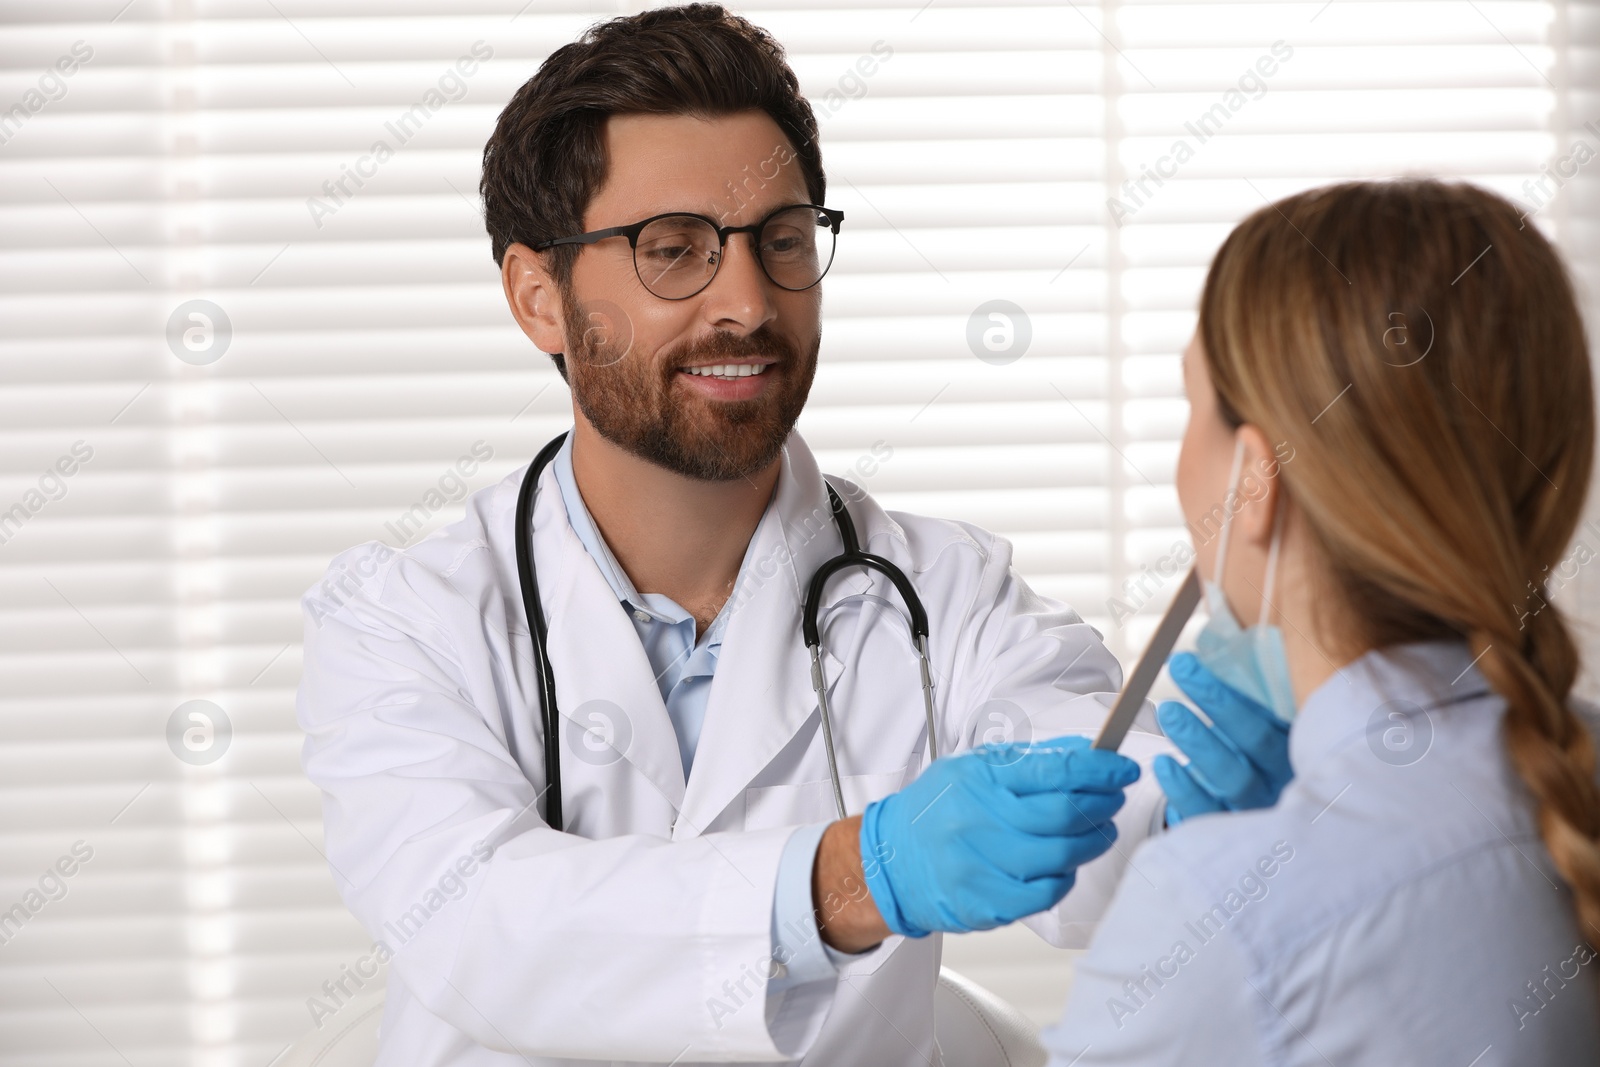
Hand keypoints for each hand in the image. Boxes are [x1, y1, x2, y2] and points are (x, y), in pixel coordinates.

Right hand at [858, 735, 1138, 936]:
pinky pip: (1046, 893)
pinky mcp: (985, 902)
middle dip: (1102, 804)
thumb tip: (1088, 753)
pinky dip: (1067, 877)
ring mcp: (980, 864)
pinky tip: (1067, 865)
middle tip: (1114, 798)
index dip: (1098, 770)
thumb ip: (1031, 762)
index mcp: (978, 778)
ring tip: (1100, 830)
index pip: (1053, 770)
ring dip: (1093, 842)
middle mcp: (977, 819)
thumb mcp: (974, 769)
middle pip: (1064, 815)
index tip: (1123, 769)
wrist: (891, 861)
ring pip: (1061, 856)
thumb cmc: (938, 810)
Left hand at [1153, 651, 1292, 824]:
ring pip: (1234, 776)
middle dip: (1217, 699)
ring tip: (1168, 711)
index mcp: (1300, 742)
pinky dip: (1184, 788)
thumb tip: (1214, 631)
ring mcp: (1264, 810)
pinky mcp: (1234, 836)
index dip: (1246, 680)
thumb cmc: (1250, 755)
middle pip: (1258, 739)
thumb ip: (1249, 685)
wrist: (1260, 824)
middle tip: (1180, 666)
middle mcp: (1289, 777)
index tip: (1210, 649)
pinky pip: (1207, 815)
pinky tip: (1163, 764)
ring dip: (1198, 740)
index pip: (1280, 710)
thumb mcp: (1260, 719)